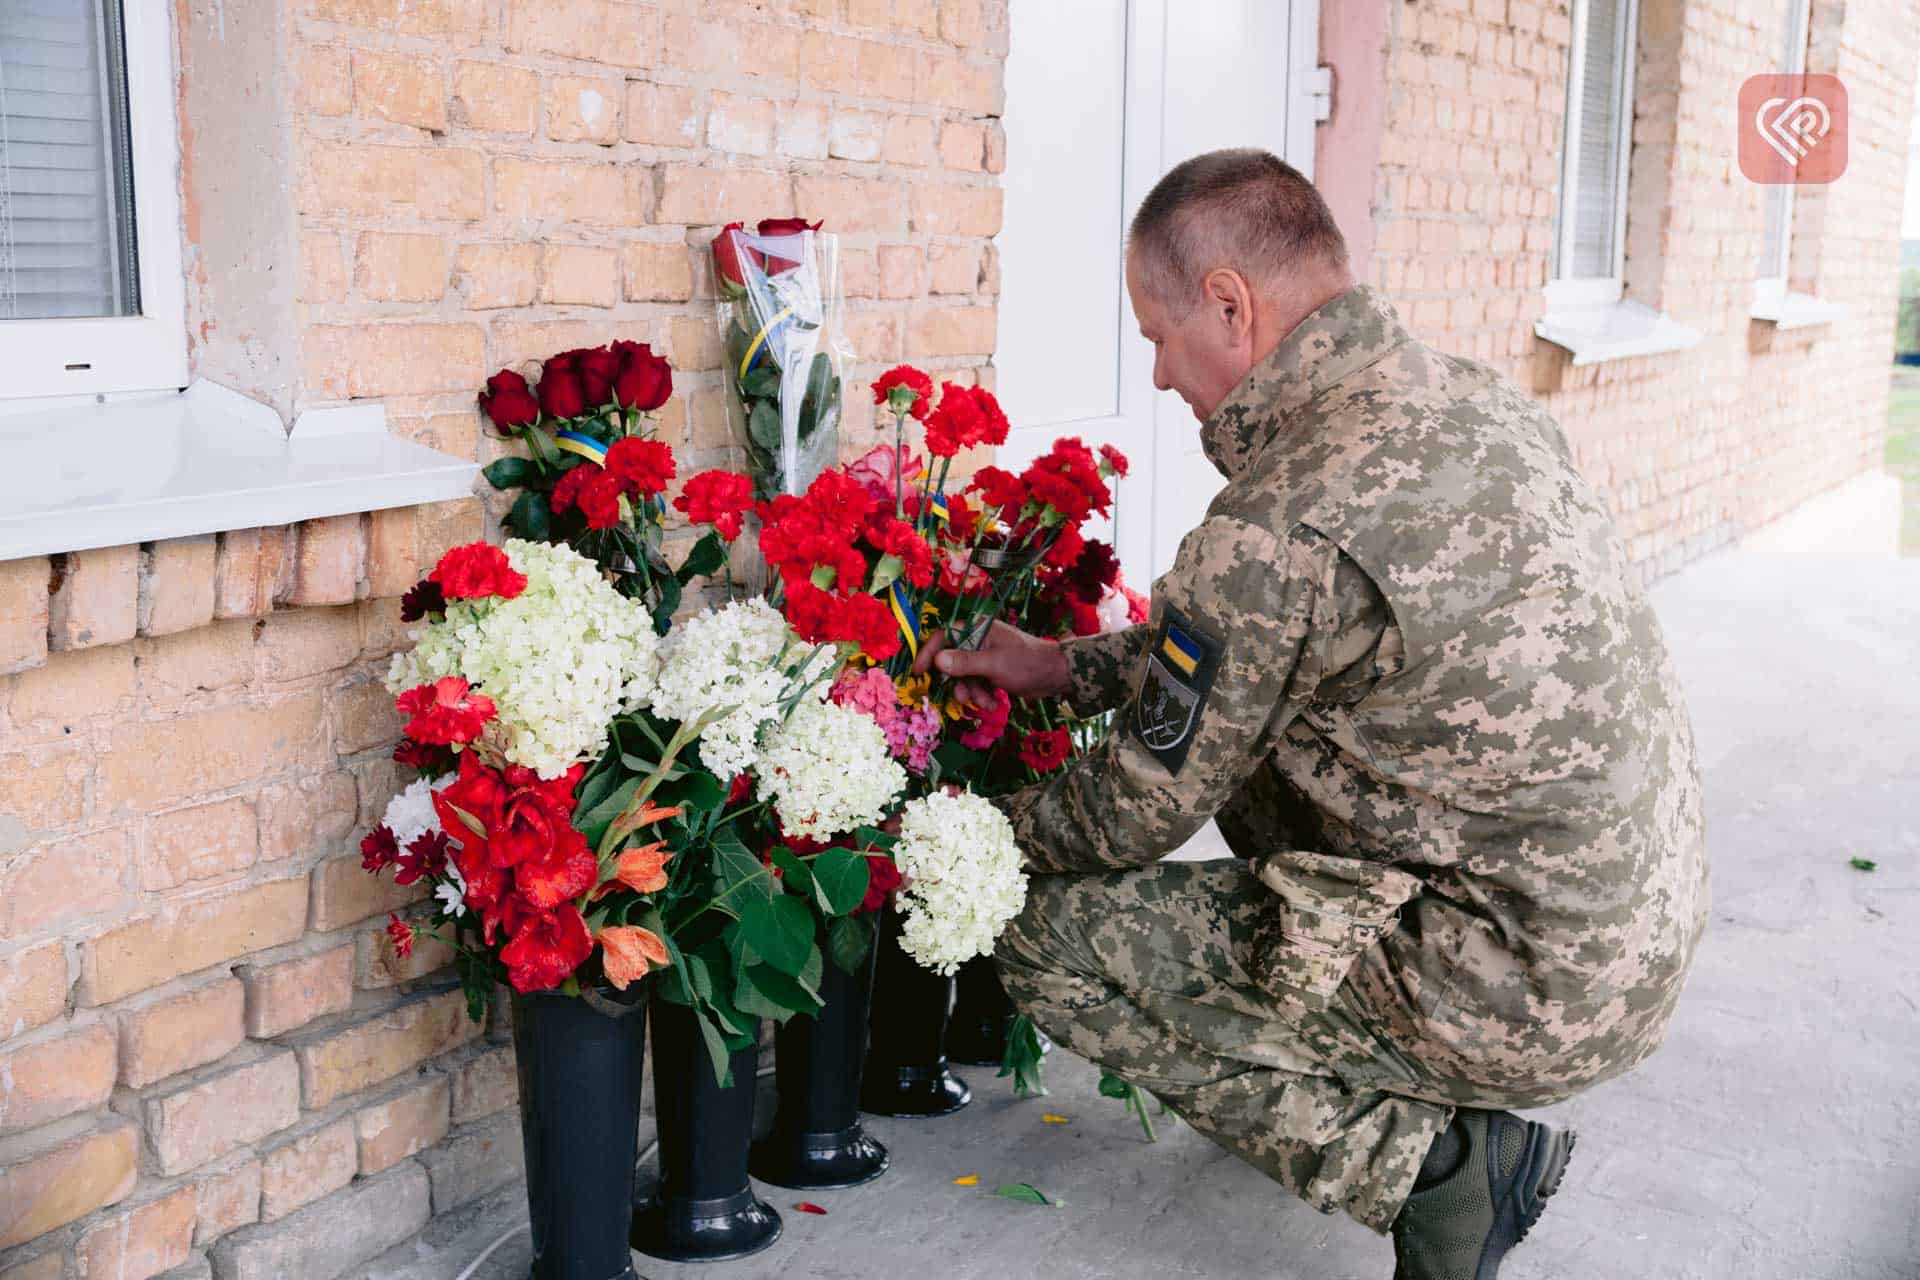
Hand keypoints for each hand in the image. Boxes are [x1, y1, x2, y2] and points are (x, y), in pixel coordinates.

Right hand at [911, 620, 1069, 710]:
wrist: (1057, 675)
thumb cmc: (1027, 663)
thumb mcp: (993, 664)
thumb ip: (964, 663)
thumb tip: (937, 660)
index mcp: (978, 629)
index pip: (944, 635)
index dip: (929, 653)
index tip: (919, 672)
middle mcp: (979, 640)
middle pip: (952, 660)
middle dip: (956, 683)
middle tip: (962, 698)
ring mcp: (986, 656)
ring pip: (964, 677)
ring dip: (971, 693)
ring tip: (986, 703)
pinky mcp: (992, 671)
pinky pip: (976, 684)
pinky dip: (981, 695)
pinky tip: (993, 703)